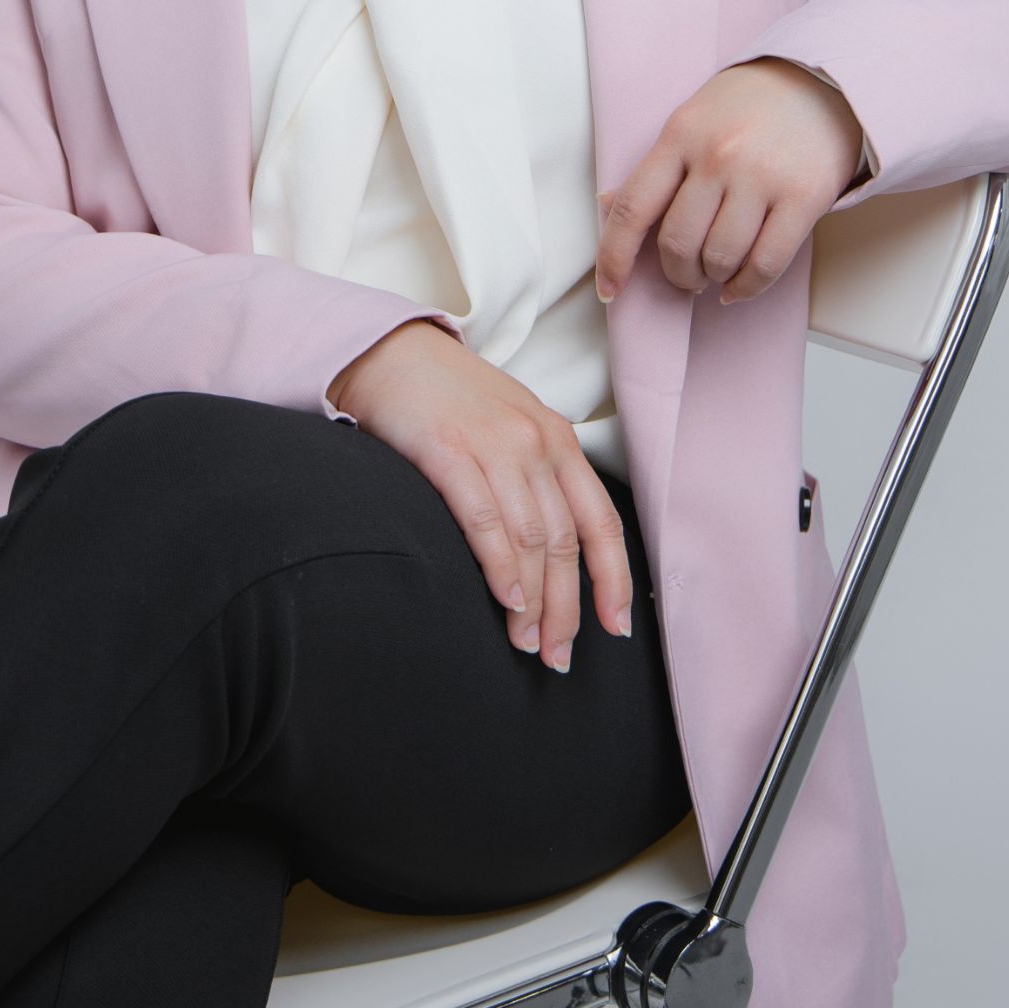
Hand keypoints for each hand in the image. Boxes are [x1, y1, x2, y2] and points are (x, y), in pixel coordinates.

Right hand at [326, 321, 632, 673]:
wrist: (391, 352)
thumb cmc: (450, 399)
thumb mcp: (511, 428)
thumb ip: (537, 477)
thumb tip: (553, 551)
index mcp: (558, 439)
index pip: (602, 521)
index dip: (614, 579)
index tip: (617, 626)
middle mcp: (536, 442)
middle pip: (566, 542)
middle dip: (567, 608)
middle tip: (558, 655)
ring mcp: (494, 446)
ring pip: (531, 540)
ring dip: (534, 602)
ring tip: (527, 644)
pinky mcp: (450, 451)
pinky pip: (485, 521)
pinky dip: (500, 567)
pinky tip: (506, 601)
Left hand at [594, 57, 866, 304]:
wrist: (821, 81)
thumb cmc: (749, 106)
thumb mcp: (693, 119)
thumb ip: (658, 166)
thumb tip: (607, 204)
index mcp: (681, 135)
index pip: (633, 208)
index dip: (614, 256)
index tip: (609, 289)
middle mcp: (718, 155)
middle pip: (678, 243)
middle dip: (678, 274)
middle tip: (688, 275)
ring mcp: (762, 176)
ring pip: (721, 258)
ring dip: (714, 278)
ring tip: (718, 271)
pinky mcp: (803, 196)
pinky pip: (766, 263)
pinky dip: (748, 287)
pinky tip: (741, 285)